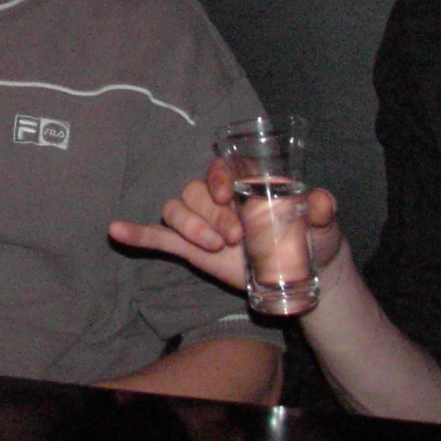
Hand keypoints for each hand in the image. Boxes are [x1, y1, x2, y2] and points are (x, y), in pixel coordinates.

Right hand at [109, 158, 344, 290]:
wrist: (304, 271)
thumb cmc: (313, 237)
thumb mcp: (323, 224)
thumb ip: (322, 210)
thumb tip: (322, 202)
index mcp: (245, 182)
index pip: (218, 169)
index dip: (217, 178)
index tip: (229, 197)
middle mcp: (218, 196)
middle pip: (196, 191)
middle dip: (210, 214)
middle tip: (235, 238)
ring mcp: (202, 221)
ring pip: (176, 209)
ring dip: (189, 226)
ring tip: (214, 248)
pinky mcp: (191, 247)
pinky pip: (158, 236)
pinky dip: (137, 233)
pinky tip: (116, 231)